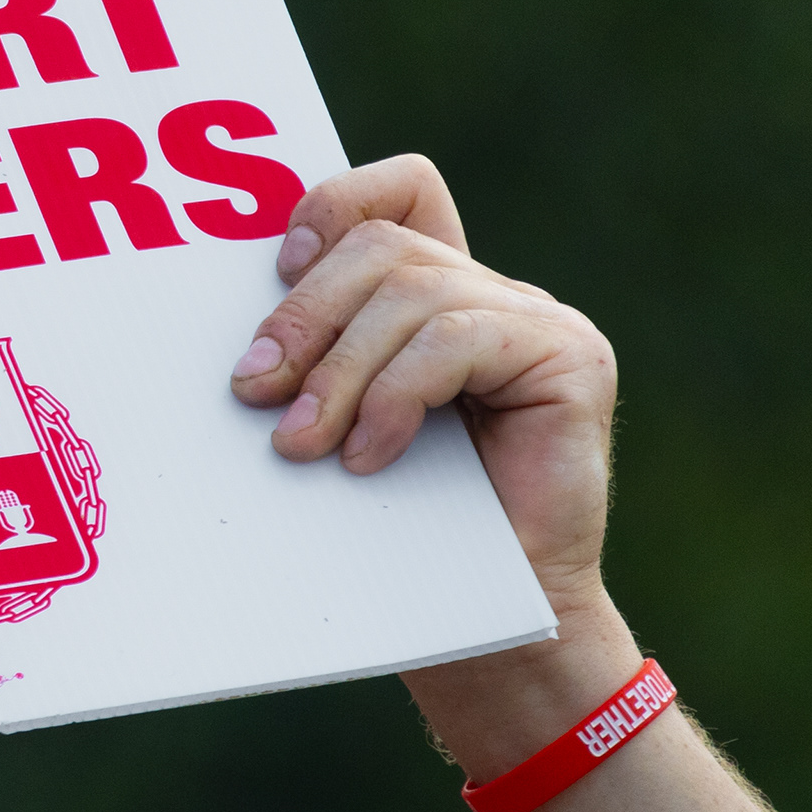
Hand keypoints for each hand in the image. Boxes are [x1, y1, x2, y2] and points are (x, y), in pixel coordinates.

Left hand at [225, 155, 618, 620]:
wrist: (484, 620)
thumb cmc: (398, 529)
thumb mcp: (336, 423)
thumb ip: (314, 361)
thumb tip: (240, 344)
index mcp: (439, 293)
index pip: (401, 190)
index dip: (334, 202)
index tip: (277, 265)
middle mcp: (494, 293)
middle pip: (382, 246)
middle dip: (304, 315)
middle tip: (253, 391)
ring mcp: (539, 320)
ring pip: (412, 294)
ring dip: (340, 371)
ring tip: (302, 445)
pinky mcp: (571, 358)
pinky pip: (458, 339)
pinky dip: (396, 395)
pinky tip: (370, 455)